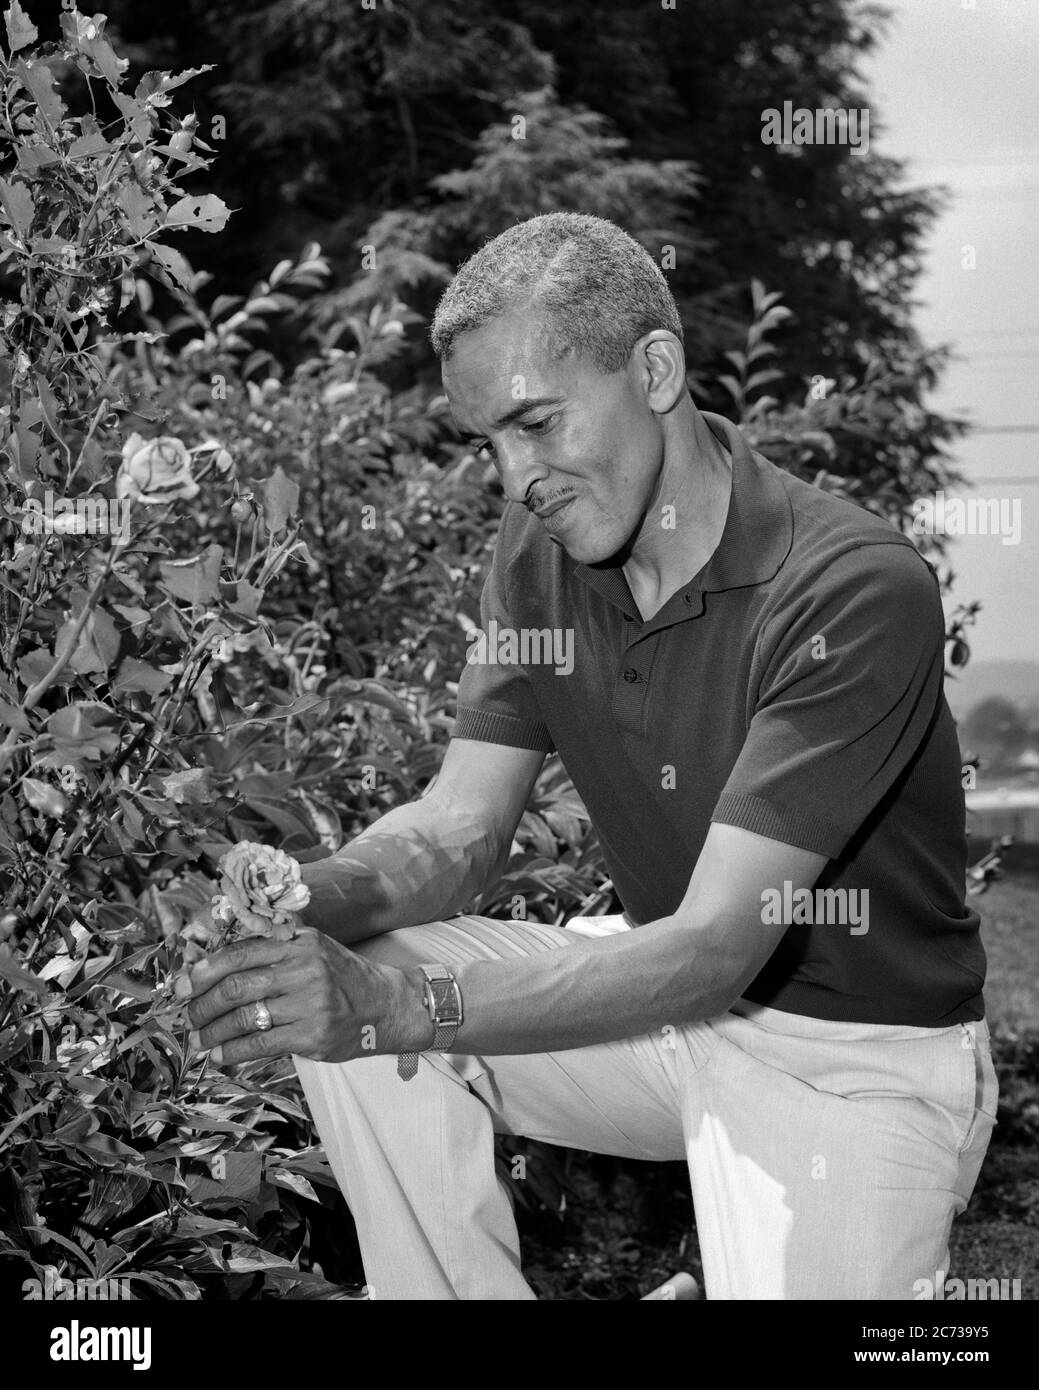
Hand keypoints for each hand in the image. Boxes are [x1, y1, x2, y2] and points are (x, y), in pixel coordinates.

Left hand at [176, 926, 424, 1064]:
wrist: (385, 1005)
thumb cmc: (339, 978)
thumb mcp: (311, 951)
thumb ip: (270, 953)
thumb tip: (209, 968)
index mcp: (299, 942)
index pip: (240, 952)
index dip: (204, 970)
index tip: (181, 985)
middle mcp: (305, 968)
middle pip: (236, 986)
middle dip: (201, 1004)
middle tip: (188, 1016)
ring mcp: (311, 1002)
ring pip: (243, 1018)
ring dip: (212, 1032)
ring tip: (199, 1039)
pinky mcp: (313, 1034)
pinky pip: (260, 1045)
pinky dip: (232, 1052)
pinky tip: (220, 1055)